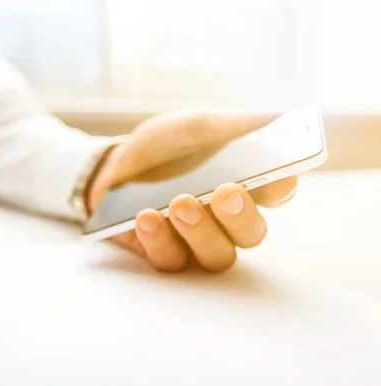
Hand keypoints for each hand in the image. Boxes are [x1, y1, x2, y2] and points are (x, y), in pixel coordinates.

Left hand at [88, 108, 297, 272]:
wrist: (115, 166)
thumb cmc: (165, 147)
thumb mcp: (195, 126)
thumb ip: (234, 126)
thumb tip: (281, 116)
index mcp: (246, 184)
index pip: (278, 192)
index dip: (281, 187)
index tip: (275, 177)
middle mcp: (228, 221)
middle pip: (252, 234)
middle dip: (241, 216)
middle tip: (225, 193)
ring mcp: (197, 243)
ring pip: (216, 255)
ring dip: (201, 230)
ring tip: (180, 203)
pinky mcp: (164, 254)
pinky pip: (170, 259)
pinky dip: (159, 239)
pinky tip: (146, 217)